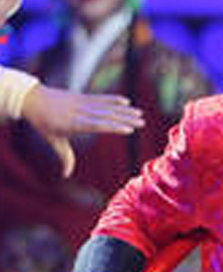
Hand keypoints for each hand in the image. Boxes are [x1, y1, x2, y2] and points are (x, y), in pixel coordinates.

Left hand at [20, 85, 144, 176]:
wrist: (32, 98)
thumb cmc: (42, 123)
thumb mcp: (53, 141)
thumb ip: (64, 157)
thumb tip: (65, 175)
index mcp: (74, 123)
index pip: (97, 125)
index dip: (114, 127)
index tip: (129, 129)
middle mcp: (80, 111)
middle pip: (106, 115)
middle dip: (125, 119)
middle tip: (142, 122)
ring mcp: (82, 102)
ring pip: (107, 106)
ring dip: (124, 110)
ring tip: (140, 114)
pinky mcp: (82, 96)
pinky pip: (101, 98)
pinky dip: (114, 99)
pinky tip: (126, 101)